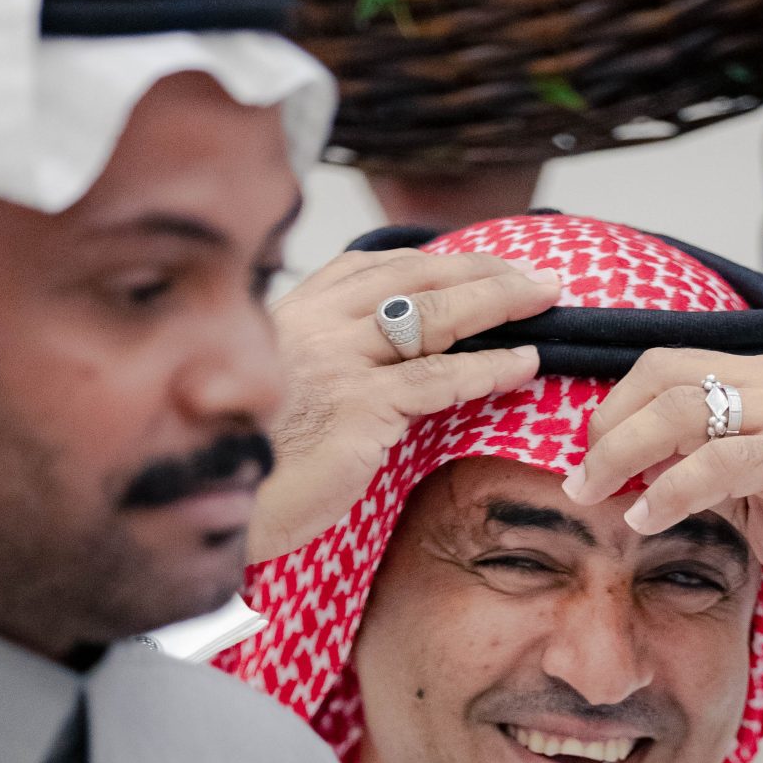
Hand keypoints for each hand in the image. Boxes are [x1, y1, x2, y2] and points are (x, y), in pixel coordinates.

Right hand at [246, 245, 560, 562]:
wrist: (216, 500)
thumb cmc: (249, 458)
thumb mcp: (278, 391)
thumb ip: (316, 364)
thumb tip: (372, 366)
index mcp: (295, 312)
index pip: (375, 267)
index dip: (435, 261)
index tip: (479, 264)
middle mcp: (318, 324)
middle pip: (415, 278)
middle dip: (482, 270)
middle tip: (536, 275)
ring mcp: (339, 362)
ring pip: (434, 316)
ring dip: (499, 302)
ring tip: (546, 302)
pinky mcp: (360, 408)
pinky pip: (438, 379)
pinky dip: (489, 368)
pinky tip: (524, 364)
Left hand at [566, 350, 762, 597]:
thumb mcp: (761, 490)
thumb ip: (710, 474)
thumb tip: (643, 479)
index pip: (670, 367)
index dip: (617, 404)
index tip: (587, 452)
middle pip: (665, 377)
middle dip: (607, 426)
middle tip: (578, 477)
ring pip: (684, 410)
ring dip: (622, 452)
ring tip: (593, 494)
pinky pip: (721, 461)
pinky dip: (671, 489)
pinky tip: (644, 516)